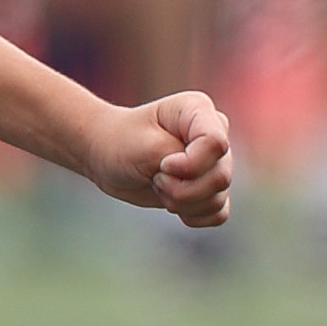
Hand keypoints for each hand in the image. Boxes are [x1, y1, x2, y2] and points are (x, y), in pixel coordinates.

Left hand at [82, 89, 232, 225]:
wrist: (106, 155)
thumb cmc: (122, 142)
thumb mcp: (147, 148)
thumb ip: (185, 166)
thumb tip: (215, 189)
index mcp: (200, 110)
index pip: (216, 144)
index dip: (190, 165)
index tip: (162, 165)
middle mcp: (215, 132)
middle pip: (220, 176)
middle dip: (181, 189)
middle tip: (155, 178)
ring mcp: (215, 161)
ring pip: (218, 198)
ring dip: (182, 202)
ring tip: (159, 185)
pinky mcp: (210, 186)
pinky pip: (218, 213)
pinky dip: (194, 216)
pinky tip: (173, 205)